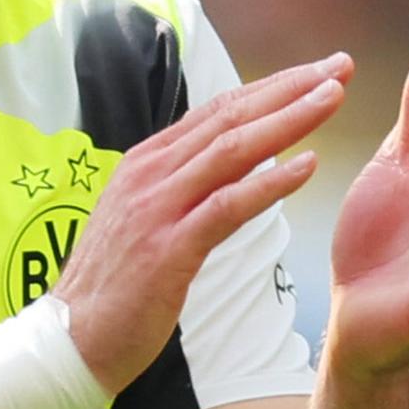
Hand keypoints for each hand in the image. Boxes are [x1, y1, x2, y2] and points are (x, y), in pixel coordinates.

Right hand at [54, 53, 353, 394]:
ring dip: (288, 121)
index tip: (314, 74)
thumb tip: (217, 177)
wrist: (71, 340)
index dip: (268, 89)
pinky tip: (306, 166)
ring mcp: (158, 209)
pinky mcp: (169, 250)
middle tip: (337, 68)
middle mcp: (150, 175)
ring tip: (332, 98)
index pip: (215, 113)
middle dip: (289, 88)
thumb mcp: (142, 226)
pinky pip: (228, 207)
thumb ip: (176, 194)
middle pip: (229, 117)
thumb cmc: (113, 293)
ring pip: (232, 150)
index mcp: (145, 164)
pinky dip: (270, 184)